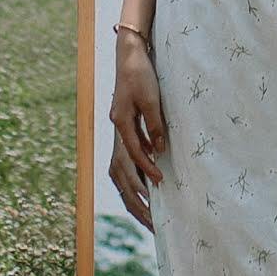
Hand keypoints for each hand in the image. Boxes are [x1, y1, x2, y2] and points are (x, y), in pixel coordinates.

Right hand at [109, 29, 169, 223]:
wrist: (129, 57)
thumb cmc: (141, 75)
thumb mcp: (151, 99)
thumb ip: (155, 126)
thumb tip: (160, 151)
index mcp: (120, 123)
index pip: (132, 154)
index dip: (145, 170)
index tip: (160, 183)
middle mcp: (115, 131)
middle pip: (121, 172)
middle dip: (136, 196)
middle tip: (153, 218)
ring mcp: (117, 132)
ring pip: (119, 171)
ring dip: (132, 193)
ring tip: (147, 213)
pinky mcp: (122, 131)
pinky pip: (123, 163)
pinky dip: (132, 179)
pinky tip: (144, 189)